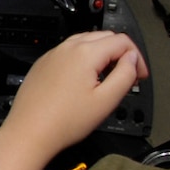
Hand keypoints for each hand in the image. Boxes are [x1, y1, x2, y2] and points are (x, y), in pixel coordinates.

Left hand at [0, 31, 144, 164]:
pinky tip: (84, 82)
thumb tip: (132, 59)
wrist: (29, 132)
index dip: (137, 58)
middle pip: (105, 37)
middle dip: (121, 54)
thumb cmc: (63, 121)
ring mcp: (54, 54)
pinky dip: (84, 59)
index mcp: (85, 53)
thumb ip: (125, 75)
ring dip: (103, 55)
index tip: (139, 75)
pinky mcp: (44, 64)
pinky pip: (70, 52)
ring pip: (87, 42)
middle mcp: (68, 48)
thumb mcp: (106, 101)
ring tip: (107, 79)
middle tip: (128, 76)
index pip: (122, 41)